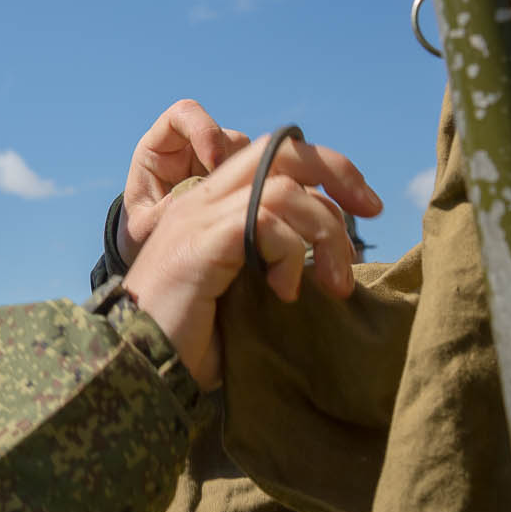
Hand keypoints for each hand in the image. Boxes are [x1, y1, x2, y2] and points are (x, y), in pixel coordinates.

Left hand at [118, 100, 251, 263]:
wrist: (153, 259)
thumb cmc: (140, 236)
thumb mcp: (143, 229)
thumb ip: (163, 211)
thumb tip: (197, 193)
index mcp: (160, 149)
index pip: (184, 115)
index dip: (204, 130)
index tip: (215, 164)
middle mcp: (192, 150)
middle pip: (225, 136)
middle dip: (235, 164)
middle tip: (237, 197)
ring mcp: (218, 165)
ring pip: (249, 154)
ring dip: (250, 180)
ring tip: (241, 212)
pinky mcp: (238, 183)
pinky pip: (260, 176)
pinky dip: (260, 193)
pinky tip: (254, 215)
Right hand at [121, 132, 380, 389]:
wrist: (139, 362)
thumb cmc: (189, 339)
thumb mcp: (241, 290)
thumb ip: (273, 260)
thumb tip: (332, 258)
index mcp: (212, 205)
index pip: (276, 155)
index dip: (329, 170)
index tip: (366, 209)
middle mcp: (204, 199)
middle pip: (283, 149)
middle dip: (339, 173)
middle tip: (371, 214)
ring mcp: (200, 217)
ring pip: (285, 189)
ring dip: (324, 233)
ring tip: (331, 283)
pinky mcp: (202, 240)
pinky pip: (264, 220)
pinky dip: (290, 254)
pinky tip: (284, 292)